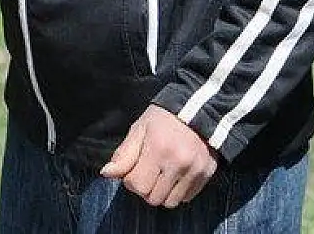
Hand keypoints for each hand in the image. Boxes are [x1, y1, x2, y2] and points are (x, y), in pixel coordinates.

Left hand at [99, 105, 218, 207]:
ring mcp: (195, 171)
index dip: (130, 180)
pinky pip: (187, 198)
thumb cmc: (163, 119)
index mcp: (158, 149)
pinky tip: (175, 176)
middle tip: (147, 172)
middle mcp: (178, 163)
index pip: (137, 185)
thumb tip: (106, 173)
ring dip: (161, 193)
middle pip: (153, 198)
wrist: (199, 111)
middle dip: (145, 189)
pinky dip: (177, 192)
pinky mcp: (206, 175)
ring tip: (161, 175)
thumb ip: (124, 154)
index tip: (133, 168)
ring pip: (170, 202)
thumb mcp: (139, 129)